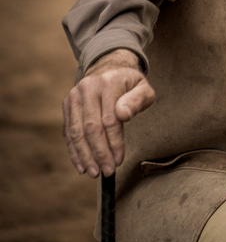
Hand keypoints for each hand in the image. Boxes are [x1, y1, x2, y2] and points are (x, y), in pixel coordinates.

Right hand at [62, 49, 154, 177]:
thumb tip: (123, 114)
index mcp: (108, 83)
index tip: (119, 160)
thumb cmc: (129, 84)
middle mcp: (87, 88)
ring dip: (85, 155)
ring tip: (94, 172)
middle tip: (107, 171)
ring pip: (76, 132)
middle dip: (99, 153)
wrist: (108, 69)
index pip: (109, 119)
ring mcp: (74, 97)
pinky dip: (74, 151)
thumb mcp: (143, 88)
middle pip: (91, 128)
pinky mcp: (67, 106)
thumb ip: (137, 100)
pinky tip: (81, 165)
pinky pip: (68, 132)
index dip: (114, 142)